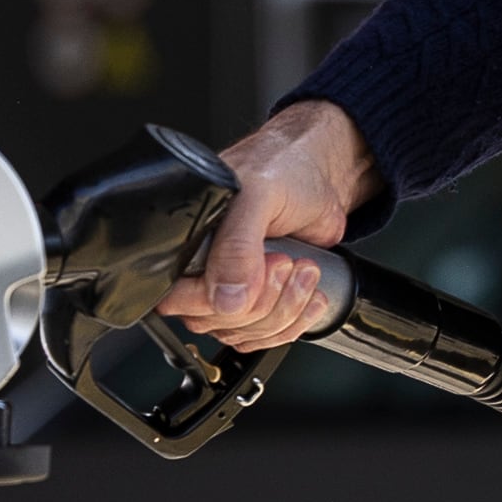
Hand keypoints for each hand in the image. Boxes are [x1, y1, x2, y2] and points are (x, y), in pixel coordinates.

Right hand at [148, 100, 376, 352]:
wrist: (323, 172)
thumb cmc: (282, 166)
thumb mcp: (257, 194)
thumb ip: (237, 243)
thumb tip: (226, 297)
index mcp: (187, 242)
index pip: (178, 300)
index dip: (218, 298)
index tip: (260, 267)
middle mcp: (205, 268)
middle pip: (218, 322)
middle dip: (265, 299)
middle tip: (285, 260)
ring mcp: (235, 287)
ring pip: (247, 333)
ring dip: (287, 308)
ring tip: (305, 268)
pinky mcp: (264, 298)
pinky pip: (268, 335)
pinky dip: (296, 319)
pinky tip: (311, 292)